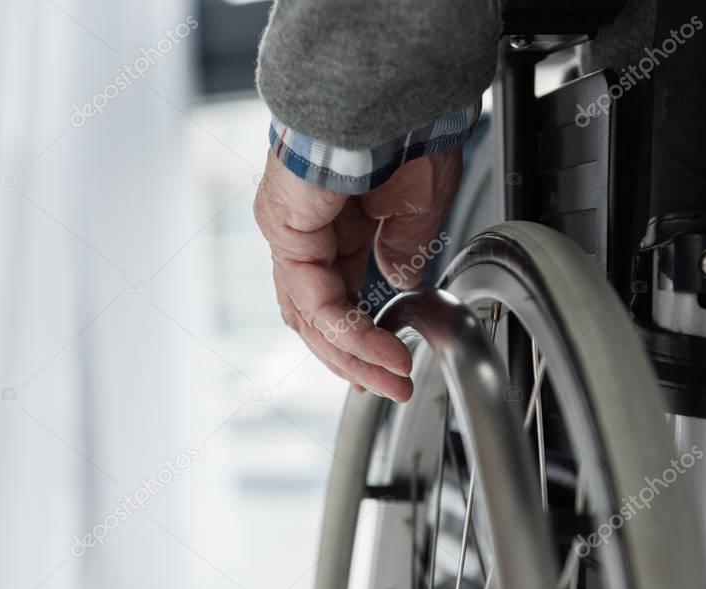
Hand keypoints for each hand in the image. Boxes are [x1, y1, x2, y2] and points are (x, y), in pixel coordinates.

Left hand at [253, 148, 461, 401]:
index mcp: (338, 223)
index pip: (340, 295)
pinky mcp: (286, 230)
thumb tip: (400, 284)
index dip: (366, 335)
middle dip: (357, 358)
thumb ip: (403, 250)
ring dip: (353, 355)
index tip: (395, 364)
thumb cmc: (405, 125)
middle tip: (392, 384)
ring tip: (391, 379)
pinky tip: (380, 351)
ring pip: (311, 317)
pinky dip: (349, 333)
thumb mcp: (419, 205)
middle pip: (319, 316)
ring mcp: (291, 232)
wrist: (390, 86)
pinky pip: (314, 300)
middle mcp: (308, 231)